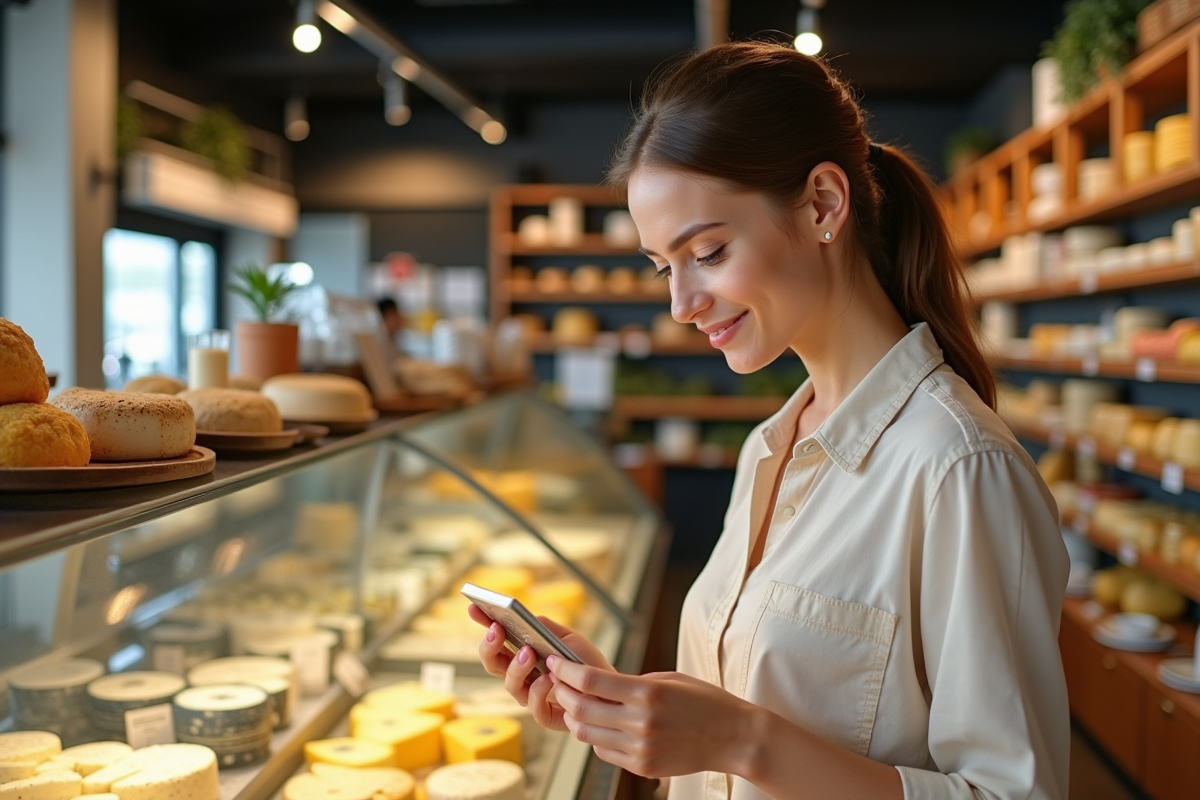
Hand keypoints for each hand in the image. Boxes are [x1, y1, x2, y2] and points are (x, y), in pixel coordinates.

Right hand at [468, 603, 613, 731]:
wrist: (611, 691)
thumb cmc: (587, 664)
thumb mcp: (569, 638)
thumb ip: (547, 628)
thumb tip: (526, 617)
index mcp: (524, 656)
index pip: (497, 641)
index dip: (483, 625)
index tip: (474, 607)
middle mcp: (522, 677)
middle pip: (492, 663)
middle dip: (490, 647)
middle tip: (496, 630)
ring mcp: (531, 696)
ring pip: (510, 685)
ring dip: (516, 667)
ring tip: (528, 652)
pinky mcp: (546, 715)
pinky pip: (533, 707)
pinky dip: (539, 691)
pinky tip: (550, 679)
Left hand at [547, 657, 757, 778]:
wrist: (732, 737)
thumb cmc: (704, 701)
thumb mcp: (669, 679)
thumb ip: (633, 681)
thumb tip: (598, 681)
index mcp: (648, 693)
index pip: (591, 681)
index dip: (566, 671)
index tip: (555, 662)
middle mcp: (641, 722)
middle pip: (581, 708)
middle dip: (562, 693)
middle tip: (558, 683)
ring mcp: (640, 748)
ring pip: (586, 734)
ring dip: (573, 717)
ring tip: (573, 705)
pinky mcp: (642, 766)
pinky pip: (604, 752)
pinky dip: (594, 737)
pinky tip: (599, 725)